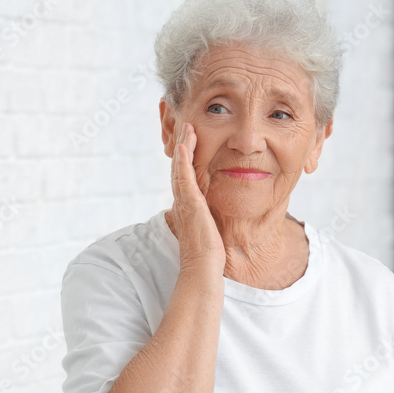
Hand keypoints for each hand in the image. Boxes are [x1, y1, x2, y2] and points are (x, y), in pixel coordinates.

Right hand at [166, 120, 225, 275]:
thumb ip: (209, 218)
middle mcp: (182, 201)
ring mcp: (183, 202)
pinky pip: (183, 177)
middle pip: (179, 167)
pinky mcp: (189, 203)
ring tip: (187, 128)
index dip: (185, 158)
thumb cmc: (209, 253)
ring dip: (182, 146)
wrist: (203, 266)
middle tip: (186, 126)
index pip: (184, 176)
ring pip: (180, 167)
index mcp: (187, 206)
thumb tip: (213, 215)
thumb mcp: (209, 229)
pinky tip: (184, 146)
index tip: (190, 141)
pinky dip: (182, 160)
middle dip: (182, 146)